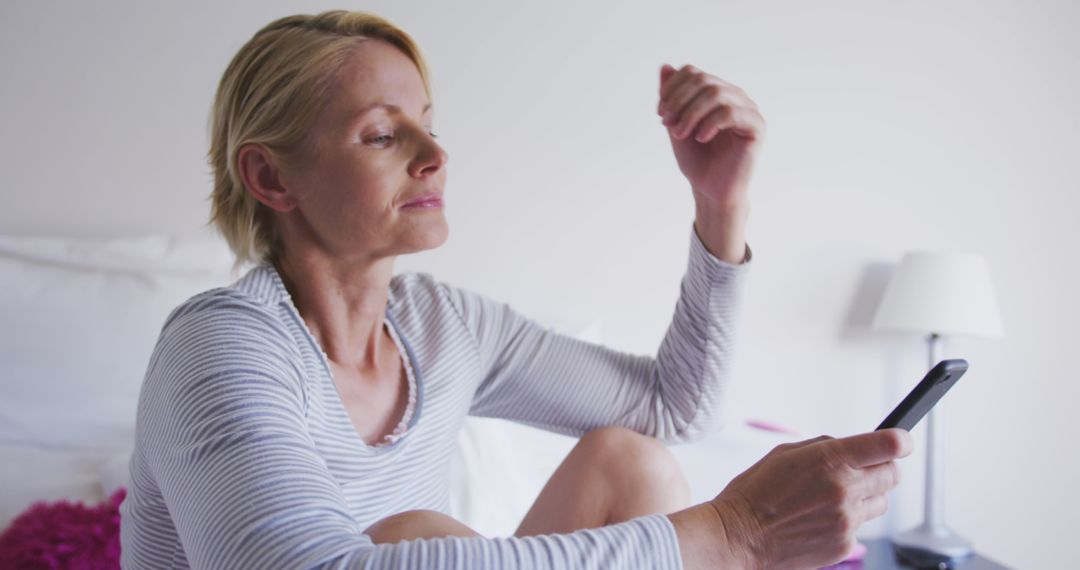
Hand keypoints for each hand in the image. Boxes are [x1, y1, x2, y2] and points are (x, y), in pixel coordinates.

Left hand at [658, 64, 764, 209]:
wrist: (711, 190)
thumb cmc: (696, 160)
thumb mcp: (677, 124)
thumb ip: (672, 98)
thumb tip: (665, 66)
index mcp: (717, 93)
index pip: (692, 72)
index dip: (672, 89)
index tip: (660, 115)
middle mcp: (735, 96)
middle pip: (703, 80)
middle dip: (679, 101)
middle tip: (666, 124)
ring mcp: (748, 109)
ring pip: (716, 93)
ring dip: (691, 113)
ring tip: (680, 134)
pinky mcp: (756, 126)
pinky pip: (730, 112)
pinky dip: (710, 123)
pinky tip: (701, 139)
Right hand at [708, 429, 912, 568]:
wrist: (738, 536)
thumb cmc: (755, 492)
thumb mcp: (785, 453)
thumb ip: (825, 447)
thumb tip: (852, 447)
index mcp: (830, 460)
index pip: (889, 445)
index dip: (900, 440)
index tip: (900, 441)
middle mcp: (845, 490)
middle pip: (892, 475)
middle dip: (881, 469)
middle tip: (862, 470)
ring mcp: (847, 521)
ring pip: (880, 502)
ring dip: (866, 496)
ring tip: (832, 498)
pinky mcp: (845, 545)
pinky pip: (860, 528)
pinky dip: (846, 521)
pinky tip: (818, 519)